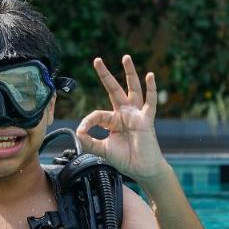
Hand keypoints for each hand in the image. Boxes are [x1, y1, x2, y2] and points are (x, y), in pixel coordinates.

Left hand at [75, 55, 169, 184]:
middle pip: (114, 89)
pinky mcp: (146, 120)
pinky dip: (151, 89)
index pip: (97, 114)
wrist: (142, 170)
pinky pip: (149, 102)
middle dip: (105, 75)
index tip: (82, 131)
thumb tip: (77, 131)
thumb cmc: (126, 159)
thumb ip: (90, 141)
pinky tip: (150, 76)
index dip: (88, 121)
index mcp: (113, 121)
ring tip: (125, 58)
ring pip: (132, 89)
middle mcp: (124, 114)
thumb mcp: (103, 150)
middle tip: (97, 60)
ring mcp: (136, 115)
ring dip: (129, 73)